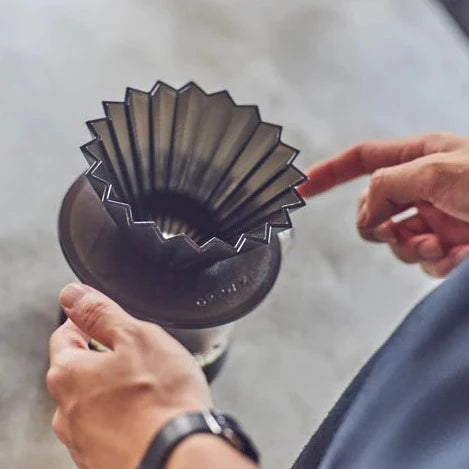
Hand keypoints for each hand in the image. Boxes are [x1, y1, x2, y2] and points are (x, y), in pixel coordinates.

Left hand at [47, 283, 211, 468]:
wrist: (179, 457)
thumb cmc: (161, 399)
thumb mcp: (136, 336)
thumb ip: (100, 312)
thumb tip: (73, 294)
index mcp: (69, 374)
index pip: (65, 335)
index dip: (85, 321)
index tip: (101, 319)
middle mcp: (66, 411)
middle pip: (78, 370)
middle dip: (101, 357)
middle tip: (134, 353)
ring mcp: (82, 440)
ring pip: (93, 401)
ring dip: (113, 390)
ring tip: (147, 387)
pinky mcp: (101, 460)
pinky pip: (107, 427)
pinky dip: (123, 417)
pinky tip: (148, 414)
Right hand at [299, 133, 468, 276]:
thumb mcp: (438, 172)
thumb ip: (388, 185)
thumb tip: (365, 213)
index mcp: (420, 158)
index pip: (362, 160)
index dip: (329, 172)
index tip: (303, 187)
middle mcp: (423, 187)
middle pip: (372, 208)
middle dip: (377, 225)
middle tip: (389, 231)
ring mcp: (435, 217)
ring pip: (394, 240)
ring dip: (410, 248)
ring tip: (436, 245)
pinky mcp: (449, 244)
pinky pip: (422, 261)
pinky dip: (434, 263)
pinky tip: (457, 255)